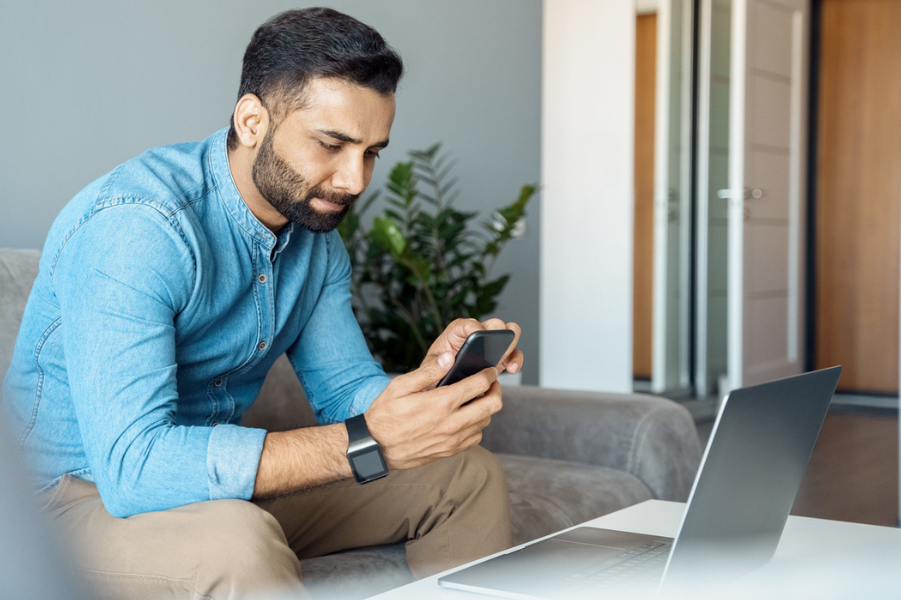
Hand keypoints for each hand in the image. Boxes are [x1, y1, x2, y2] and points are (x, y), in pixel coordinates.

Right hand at [365, 351, 502, 470]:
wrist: (375, 448)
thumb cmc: (385, 415)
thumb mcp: (400, 386)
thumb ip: (428, 372)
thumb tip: (449, 357)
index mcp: (441, 403)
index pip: (480, 384)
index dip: (488, 374)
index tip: (489, 369)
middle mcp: (452, 423)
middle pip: (492, 404)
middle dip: (495, 389)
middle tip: (489, 383)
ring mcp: (453, 440)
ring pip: (486, 421)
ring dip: (485, 408)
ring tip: (476, 399)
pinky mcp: (451, 451)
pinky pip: (476, 437)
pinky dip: (476, 425)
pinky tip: (465, 417)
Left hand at [421, 318, 523, 379]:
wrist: (443, 390)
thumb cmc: (435, 376)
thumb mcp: (428, 370)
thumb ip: (433, 366)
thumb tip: (448, 358)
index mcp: (456, 333)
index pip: (467, 323)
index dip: (473, 326)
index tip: (476, 334)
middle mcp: (477, 335)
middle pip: (493, 324)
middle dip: (497, 332)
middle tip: (495, 346)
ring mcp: (490, 346)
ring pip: (508, 334)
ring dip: (511, 345)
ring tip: (507, 360)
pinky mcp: (500, 359)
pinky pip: (513, 355)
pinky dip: (515, 360)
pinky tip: (511, 369)